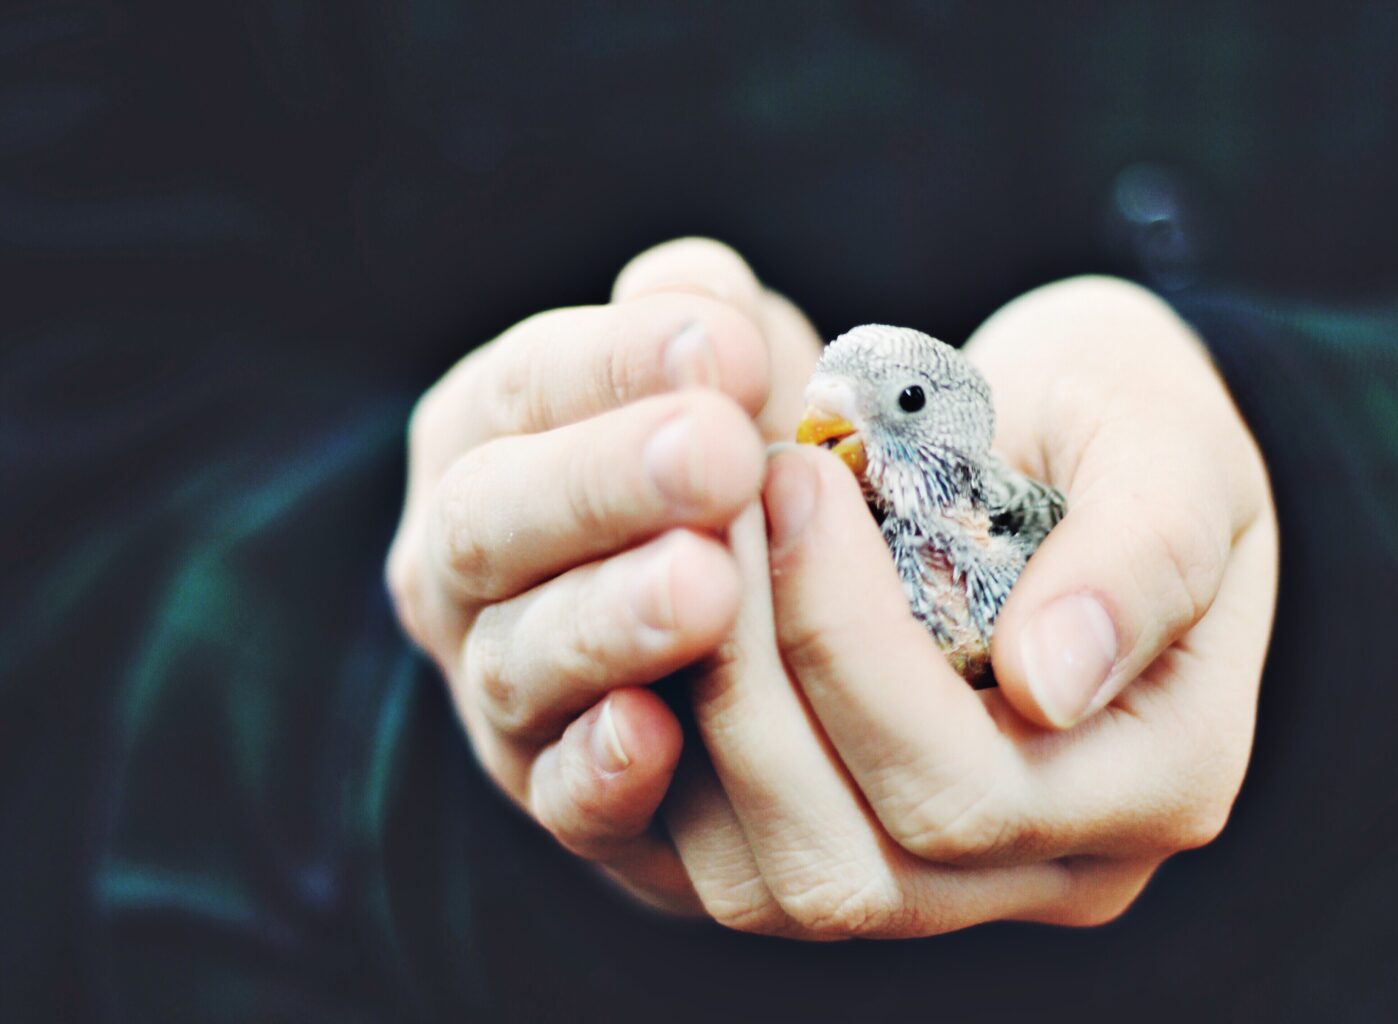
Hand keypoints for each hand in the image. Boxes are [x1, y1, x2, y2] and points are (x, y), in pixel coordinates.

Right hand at [385, 238, 820, 912]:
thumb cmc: (737, 466)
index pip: (527, 385)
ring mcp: (497, 687)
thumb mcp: (730, 371)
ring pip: (521, 659)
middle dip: (604, 484)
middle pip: (493, 517)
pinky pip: (564, 796)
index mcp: (488, 433)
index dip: (619, 363)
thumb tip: (701, 299)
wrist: (767, 628)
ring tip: (707, 588)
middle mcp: (461, 561)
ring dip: (609, 622)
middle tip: (719, 457)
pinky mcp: (558, 794)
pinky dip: (601, 770)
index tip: (727, 350)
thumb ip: (710, 321)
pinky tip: (655, 737)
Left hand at [663, 276, 1277, 934]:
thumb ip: (1145, 550)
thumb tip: (1050, 683)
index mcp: (1160, 781)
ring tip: (683, 554)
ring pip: (771, 887)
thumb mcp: (1170, 437)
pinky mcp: (849, 854)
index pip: (968, 791)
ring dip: (698, 716)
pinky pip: (723, 866)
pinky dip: (667, 760)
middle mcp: (1056, 868)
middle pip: (852, 867)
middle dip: (751, 679)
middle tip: (715, 511)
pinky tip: (660, 628)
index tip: (796, 476)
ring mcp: (949, 884)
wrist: (1069, 440)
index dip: (846, 644)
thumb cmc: (1123, 423)